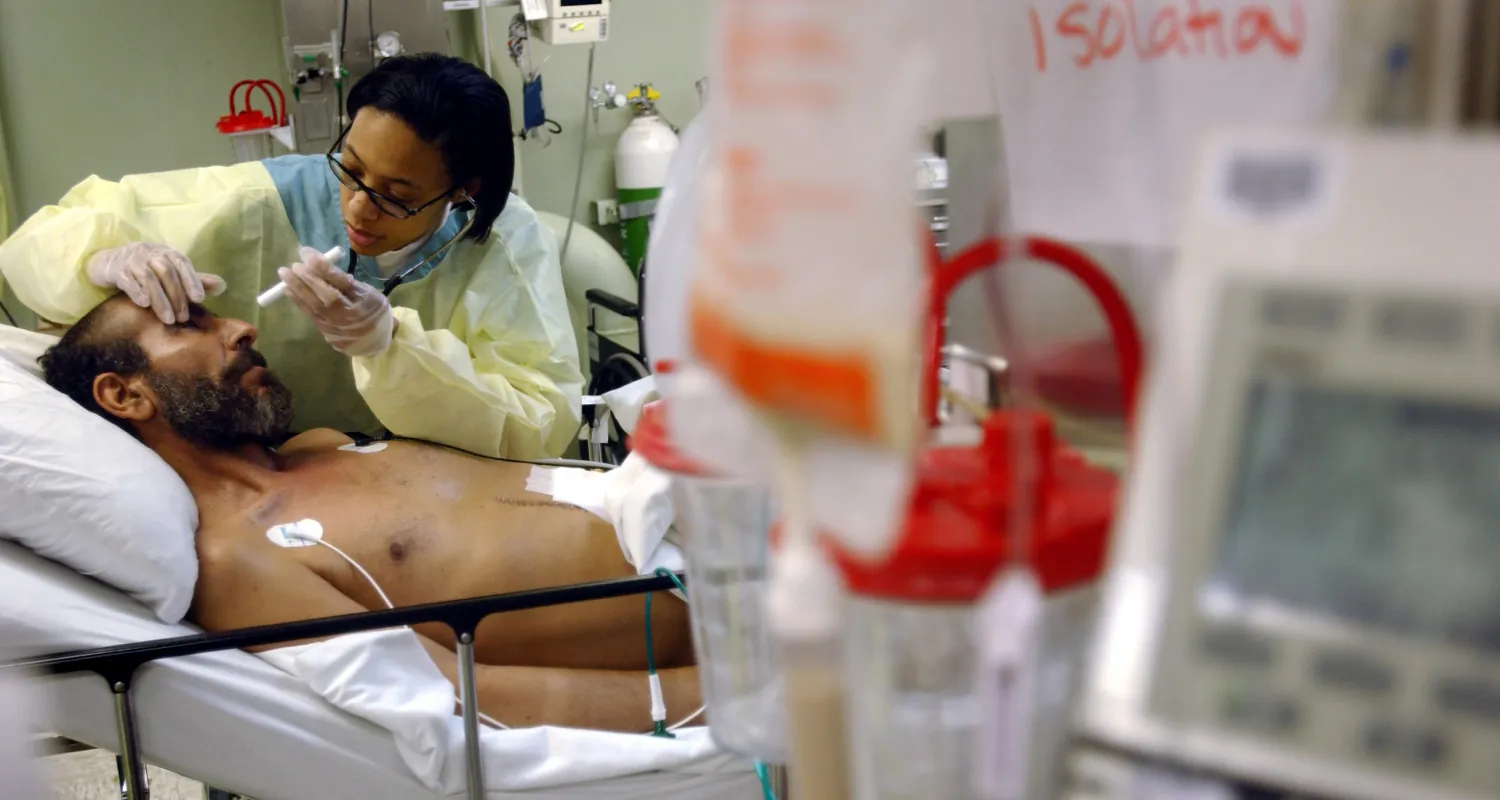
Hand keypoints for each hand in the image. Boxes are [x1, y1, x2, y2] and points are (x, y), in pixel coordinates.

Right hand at [85, 243, 227, 323]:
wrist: (111, 261)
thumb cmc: (148, 268)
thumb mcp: (172, 271)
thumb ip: (195, 279)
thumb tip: (222, 286)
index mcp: (166, 252)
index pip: (182, 263)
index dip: (192, 280)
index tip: (200, 299)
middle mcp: (150, 253)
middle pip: (166, 272)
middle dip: (177, 296)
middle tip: (183, 318)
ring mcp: (132, 260)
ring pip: (148, 278)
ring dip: (160, 300)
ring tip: (168, 319)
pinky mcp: (116, 270)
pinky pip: (127, 280)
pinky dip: (136, 291)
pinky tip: (144, 304)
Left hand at [278, 246, 393, 357]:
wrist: (372, 340)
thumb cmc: (371, 310)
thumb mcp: (368, 292)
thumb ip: (348, 281)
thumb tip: (322, 264)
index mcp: (363, 299)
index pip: (341, 281)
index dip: (323, 266)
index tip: (307, 253)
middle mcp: (349, 313)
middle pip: (327, 294)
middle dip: (309, 278)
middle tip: (295, 264)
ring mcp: (336, 323)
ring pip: (314, 304)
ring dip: (297, 288)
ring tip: (284, 273)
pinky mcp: (324, 329)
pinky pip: (309, 313)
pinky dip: (297, 300)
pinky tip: (287, 289)